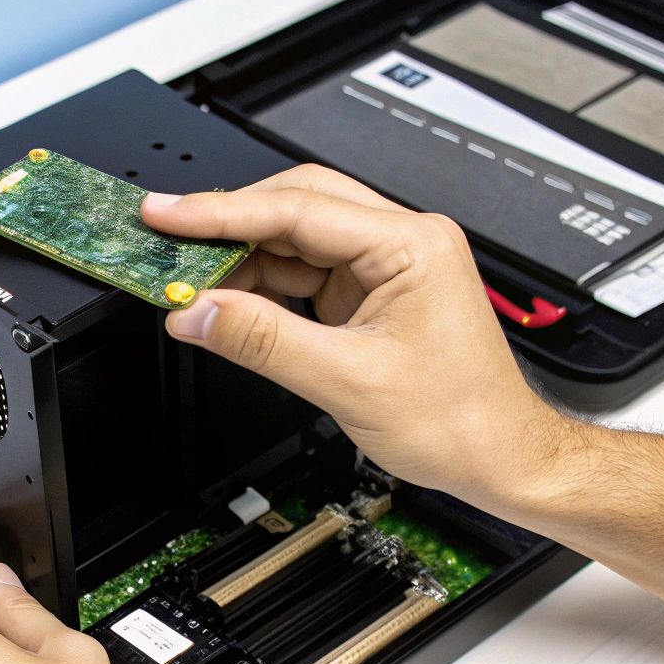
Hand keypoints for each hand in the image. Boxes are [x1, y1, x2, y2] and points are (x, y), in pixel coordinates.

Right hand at [143, 164, 560, 502]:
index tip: (166, 213)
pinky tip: (227, 303)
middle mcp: (402, 242)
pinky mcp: (371, 291)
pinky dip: (260, 287)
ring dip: (239, 260)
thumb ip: (263, 341)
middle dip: (226, 226)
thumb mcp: (347, 382)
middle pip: (293, 206)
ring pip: (292, 239)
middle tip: (166, 240)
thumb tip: (199, 313)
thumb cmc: (459, 420)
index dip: (220, 212)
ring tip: (188, 284)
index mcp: (411, 245)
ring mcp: (385, 265)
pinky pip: (302, 272)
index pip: (296, 209)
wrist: (498, 457)